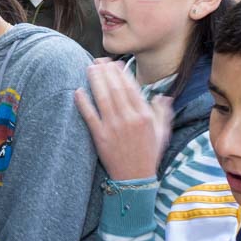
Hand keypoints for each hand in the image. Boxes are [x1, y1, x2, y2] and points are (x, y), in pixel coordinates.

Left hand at [74, 60, 172, 179]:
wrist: (135, 179)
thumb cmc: (149, 155)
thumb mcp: (162, 133)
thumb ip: (163, 113)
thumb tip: (163, 96)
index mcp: (144, 116)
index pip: (131, 88)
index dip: (121, 73)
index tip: (114, 64)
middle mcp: (129, 119)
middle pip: (115, 89)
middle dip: (106, 72)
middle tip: (98, 61)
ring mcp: (113, 128)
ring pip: (102, 98)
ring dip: (95, 81)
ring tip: (89, 68)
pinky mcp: (100, 137)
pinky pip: (90, 116)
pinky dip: (83, 103)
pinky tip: (78, 91)